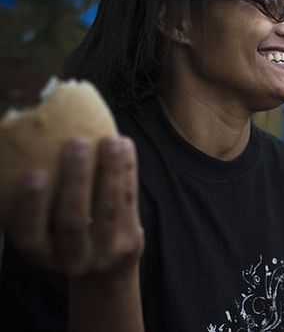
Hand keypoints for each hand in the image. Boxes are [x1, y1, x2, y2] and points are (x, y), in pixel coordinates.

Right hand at [6, 136, 143, 280]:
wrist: (104, 270)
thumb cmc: (65, 234)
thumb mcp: (46, 227)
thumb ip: (41, 198)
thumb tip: (32, 137)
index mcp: (39, 252)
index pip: (29, 232)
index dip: (31, 205)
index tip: (34, 174)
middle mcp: (69, 258)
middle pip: (72, 220)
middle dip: (76, 180)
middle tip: (77, 143)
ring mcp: (103, 253)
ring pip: (107, 209)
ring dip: (110, 171)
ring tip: (110, 140)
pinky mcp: (129, 243)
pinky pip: (129, 203)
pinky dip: (127, 172)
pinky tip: (125, 146)